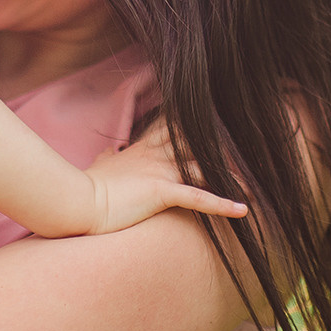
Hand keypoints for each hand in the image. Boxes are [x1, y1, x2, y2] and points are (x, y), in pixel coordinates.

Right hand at [81, 124, 246, 235]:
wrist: (76, 201)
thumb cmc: (86, 187)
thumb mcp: (99, 166)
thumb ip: (107, 157)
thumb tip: (107, 152)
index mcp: (142, 149)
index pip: (173, 129)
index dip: (194, 125)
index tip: (214, 120)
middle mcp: (155, 155)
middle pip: (196, 143)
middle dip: (221, 147)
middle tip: (249, 149)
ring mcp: (160, 171)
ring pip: (204, 168)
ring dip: (230, 178)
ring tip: (255, 187)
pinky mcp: (161, 191)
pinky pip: (198, 197)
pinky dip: (222, 204)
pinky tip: (243, 210)